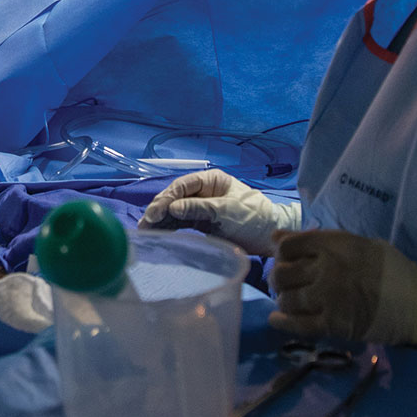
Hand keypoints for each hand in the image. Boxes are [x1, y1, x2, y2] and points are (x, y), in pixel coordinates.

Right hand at [139, 169, 299, 254]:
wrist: (270, 236)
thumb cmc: (253, 218)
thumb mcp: (225, 212)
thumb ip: (198, 208)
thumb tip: (173, 208)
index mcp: (211, 180)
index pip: (182, 185)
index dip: (166, 198)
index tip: (155, 213)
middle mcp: (204, 191)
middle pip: (175, 198)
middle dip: (160, 209)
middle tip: (146, 225)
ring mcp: (202, 207)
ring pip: (175, 211)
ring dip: (161, 220)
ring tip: (146, 232)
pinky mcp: (202, 223)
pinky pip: (181, 223)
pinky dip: (169, 228)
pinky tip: (157, 234)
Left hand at [269, 230, 416, 345]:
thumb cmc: (392, 270)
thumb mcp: (358, 245)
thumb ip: (319, 240)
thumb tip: (277, 237)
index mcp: (335, 244)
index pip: (288, 245)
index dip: (282, 253)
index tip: (287, 260)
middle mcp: (328, 267)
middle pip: (283, 273)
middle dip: (279, 279)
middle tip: (285, 284)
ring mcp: (329, 297)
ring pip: (287, 299)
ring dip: (283, 301)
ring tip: (289, 302)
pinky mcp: (334, 324)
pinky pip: (298, 325)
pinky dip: (283, 322)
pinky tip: (278, 319)